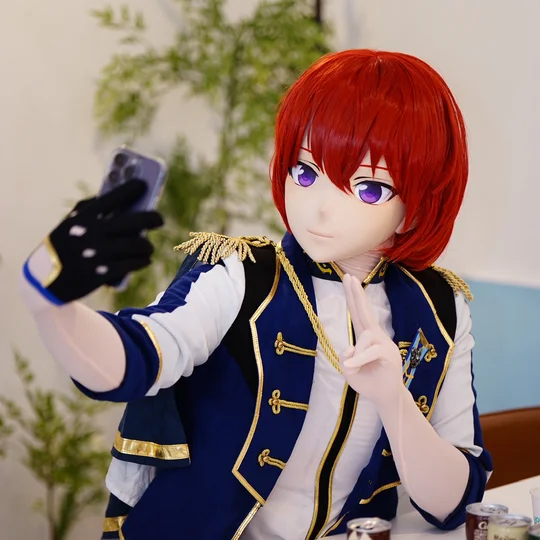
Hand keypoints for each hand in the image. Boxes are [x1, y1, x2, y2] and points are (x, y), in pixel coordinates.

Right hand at [27, 179, 162, 303]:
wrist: (45, 277)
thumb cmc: (67, 243)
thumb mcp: (73, 221)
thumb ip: (94, 208)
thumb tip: (128, 197)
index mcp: (84, 216)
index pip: (114, 196)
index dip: (132, 188)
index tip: (143, 184)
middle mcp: (92, 232)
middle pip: (134, 220)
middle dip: (152, 218)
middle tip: (159, 219)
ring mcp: (97, 253)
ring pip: (137, 245)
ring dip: (146, 246)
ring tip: (147, 247)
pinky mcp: (101, 272)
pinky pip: (131, 264)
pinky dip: (141, 261)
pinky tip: (144, 260)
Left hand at [341, 273, 404, 408]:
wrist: (384, 397)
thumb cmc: (368, 381)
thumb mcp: (349, 371)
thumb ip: (345, 359)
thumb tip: (351, 348)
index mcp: (365, 337)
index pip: (357, 312)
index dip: (353, 296)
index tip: (349, 278)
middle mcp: (375, 336)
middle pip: (364, 312)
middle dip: (357, 294)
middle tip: (349, 277)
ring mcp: (384, 344)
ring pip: (365, 337)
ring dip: (357, 354)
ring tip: (353, 368)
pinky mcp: (389, 354)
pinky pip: (371, 351)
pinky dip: (360, 359)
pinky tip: (353, 367)